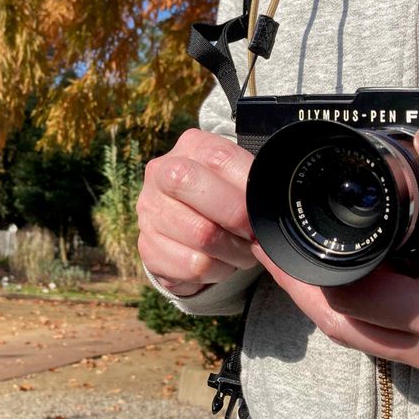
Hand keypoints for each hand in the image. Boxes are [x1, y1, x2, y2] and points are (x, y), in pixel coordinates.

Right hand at [137, 129, 258, 296]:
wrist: (191, 233)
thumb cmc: (225, 201)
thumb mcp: (239, 181)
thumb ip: (254, 184)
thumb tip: (272, 207)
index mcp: (190, 147)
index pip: (220, 159)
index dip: (247, 190)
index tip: (263, 212)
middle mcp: (161, 173)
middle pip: (199, 191)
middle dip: (236, 218)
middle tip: (253, 234)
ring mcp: (149, 211)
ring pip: (201, 235)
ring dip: (232, 251)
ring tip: (240, 251)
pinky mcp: (147, 247)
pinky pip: (193, 266)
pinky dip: (217, 271)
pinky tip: (219, 263)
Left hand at [251, 126, 418, 418]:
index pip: (352, 300)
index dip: (309, 271)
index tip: (286, 242)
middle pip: (349, 331)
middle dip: (310, 293)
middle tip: (288, 258)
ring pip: (380, 349)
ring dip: (352, 312)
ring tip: (338, 269)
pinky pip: (417, 361)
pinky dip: (395, 329)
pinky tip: (406, 297)